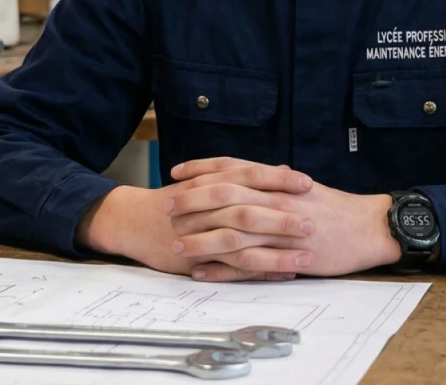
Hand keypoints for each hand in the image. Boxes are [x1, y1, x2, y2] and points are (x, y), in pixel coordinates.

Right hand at [75, 161, 316, 279]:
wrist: (133, 220)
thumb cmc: (177, 200)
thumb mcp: (208, 181)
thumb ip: (244, 177)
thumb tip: (283, 170)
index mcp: (213, 182)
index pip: (250, 175)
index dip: (279, 179)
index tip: (308, 183)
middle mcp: (208, 205)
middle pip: (248, 208)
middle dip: (282, 217)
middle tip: (312, 222)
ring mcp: (201, 233)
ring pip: (242, 242)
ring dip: (275, 251)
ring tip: (305, 256)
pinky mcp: (197, 259)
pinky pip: (231, 268)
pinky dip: (257, 271)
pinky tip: (281, 274)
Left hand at [168, 157, 402, 281]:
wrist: (369, 228)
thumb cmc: (336, 209)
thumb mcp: (303, 187)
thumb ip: (274, 181)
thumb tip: (250, 175)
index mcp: (277, 182)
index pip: (232, 169)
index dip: (201, 169)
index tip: (176, 172)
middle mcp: (275, 201)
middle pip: (224, 197)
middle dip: (191, 200)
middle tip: (165, 205)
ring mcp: (280, 231)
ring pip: (231, 232)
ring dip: (199, 238)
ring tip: (175, 243)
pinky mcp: (286, 257)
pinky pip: (247, 265)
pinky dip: (221, 269)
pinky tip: (200, 272)